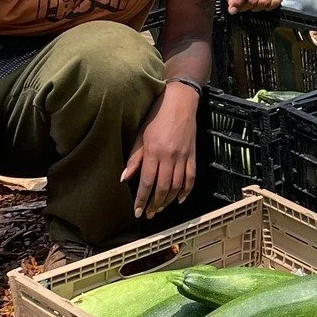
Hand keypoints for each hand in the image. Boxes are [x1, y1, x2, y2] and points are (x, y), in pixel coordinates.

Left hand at [121, 83, 199, 218]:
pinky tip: (180, 199)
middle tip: (148, 214)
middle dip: (154, 203)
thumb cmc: (157, 116)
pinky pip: (191, 177)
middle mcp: (169, 157)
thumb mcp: (141, 134)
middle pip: (163, 187)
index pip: (146, 181)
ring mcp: (183, 157)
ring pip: (177, 186)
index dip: (141, 198)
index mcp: (153, 152)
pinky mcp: (193, 155)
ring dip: (168, 200)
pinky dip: (186, 191)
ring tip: (160, 208)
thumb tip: (124, 178)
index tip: (137, 211)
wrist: (180, 102)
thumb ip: (134, 158)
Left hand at [224, 0, 284, 14]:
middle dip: (246, 6)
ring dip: (255, 8)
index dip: (238, 2)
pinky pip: (273, 4)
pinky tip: (262, 5)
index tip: (233, 9)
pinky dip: (267, 7)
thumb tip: (232, 8)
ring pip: (263, 3)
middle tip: (243, 6)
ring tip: (252, 5)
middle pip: (253, 0)